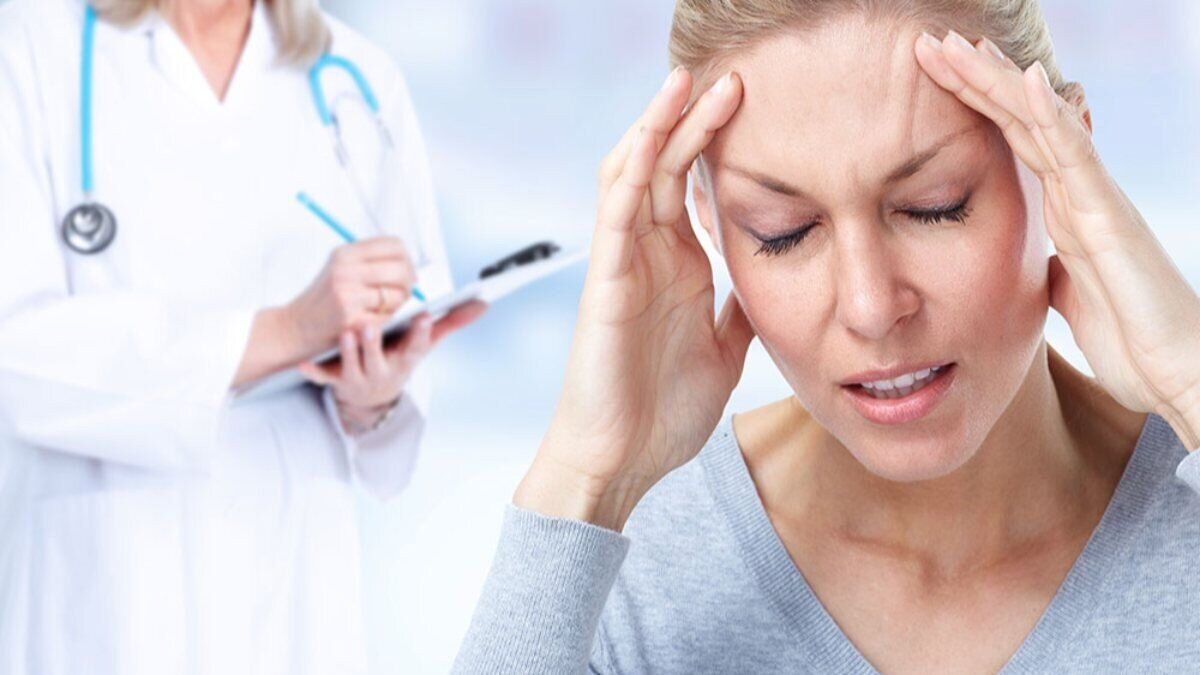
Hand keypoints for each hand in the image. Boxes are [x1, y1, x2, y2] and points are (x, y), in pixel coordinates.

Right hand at [285, 236, 418, 355]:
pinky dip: (385, 320)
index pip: (394, 245)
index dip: (407, 259)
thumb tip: (408, 263)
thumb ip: (369, 261)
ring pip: (398, 294)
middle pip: (400, 269)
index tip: (407, 272)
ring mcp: (347, 294)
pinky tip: (370, 319)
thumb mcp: (340, 269)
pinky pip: (387, 316)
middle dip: (409, 283)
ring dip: (397, 303)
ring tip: (383, 307)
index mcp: (345, 253)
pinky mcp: (350, 318)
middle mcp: (345, 270)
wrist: (293, 328)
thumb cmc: (323, 300)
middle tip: (404, 292)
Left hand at [298, 301, 486, 430]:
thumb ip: (450, 322)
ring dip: (349, 352)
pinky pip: (323, 377)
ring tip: (346, 332)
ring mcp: (358, 377)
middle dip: (375, 345)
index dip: (419, 333)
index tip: (422, 316)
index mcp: (405, 358)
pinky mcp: (336, 379)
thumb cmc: (398, 357)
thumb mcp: (424, 344)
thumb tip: (483, 303)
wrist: (369, 393)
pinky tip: (304, 363)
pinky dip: (314, 372)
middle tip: (371, 327)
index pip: (416, 346)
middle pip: (379, 358)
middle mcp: (382, 370)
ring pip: (352, 366)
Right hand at [515, 68, 754, 529]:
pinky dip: (632, 169)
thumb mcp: (724, 351)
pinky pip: (615, 213)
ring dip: (658, 127)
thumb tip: (770, 281)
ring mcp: (623, 264)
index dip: (717, 143)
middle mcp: (649, 255)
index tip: (757, 106)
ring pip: (634, 174)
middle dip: (695, 119)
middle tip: (735, 76)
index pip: (692, 186)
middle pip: (665, 165)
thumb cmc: (664, 411)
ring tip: (688, 81)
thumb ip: (738, 309)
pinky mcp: (606, 282)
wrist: (623, 460)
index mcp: (679, 266)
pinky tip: (652, 133)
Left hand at [915, 31, 1199, 447]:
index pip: (1010, 142)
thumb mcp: (1068, 297)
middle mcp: (1079, 193)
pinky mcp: (1110, 217)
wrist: (1176, 375)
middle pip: (1019, 120)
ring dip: (999, 81)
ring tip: (961, 44)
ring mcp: (1096, 198)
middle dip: (975, 79)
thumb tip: (1037, 260)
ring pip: (1041, 123)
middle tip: (931, 41)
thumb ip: (1054, 268)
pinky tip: (1028, 79)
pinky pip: (1076, 156)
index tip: (934, 75)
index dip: (974, 106)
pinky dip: (1051, 114)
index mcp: (1064, 210)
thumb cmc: (1131, 339)